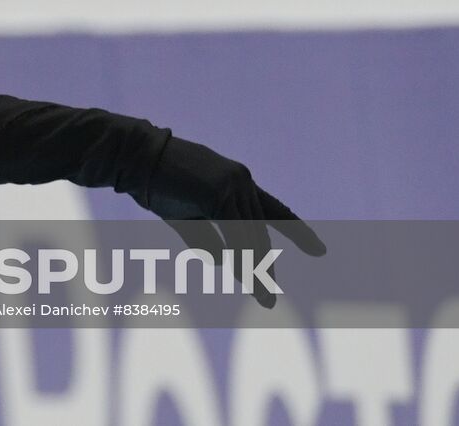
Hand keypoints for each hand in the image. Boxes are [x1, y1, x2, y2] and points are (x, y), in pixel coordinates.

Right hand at [144, 135, 325, 307]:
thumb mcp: (189, 219)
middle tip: (269, 298)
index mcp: (239, 184)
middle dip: (266, 267)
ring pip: (251, 235)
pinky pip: (234, 232)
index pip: (275, 211)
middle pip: (262, 231)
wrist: (137, 160)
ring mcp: (234, 184)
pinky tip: (243, 277)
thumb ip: (211, 240)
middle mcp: (243, 182)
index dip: (298, 232)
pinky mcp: (219, 192)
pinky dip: (239, 258)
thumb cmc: (158, 186)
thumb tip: (230, 266)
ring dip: (255, 270)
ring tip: (263, 297)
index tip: (320, 251)